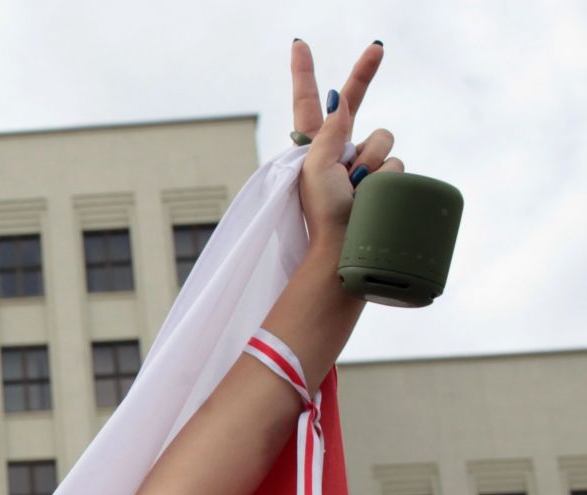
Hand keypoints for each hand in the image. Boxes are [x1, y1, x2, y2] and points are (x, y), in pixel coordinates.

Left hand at [289, 40, 400, 248]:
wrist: (343, 248)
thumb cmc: (322, 212)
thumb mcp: (316, 169)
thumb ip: (328, 133)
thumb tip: (339, 103)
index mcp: (311, 147)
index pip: (308, 102)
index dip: (304, 72)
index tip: (299, 44)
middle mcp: (337, 150)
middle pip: (356, 104)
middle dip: (365, 75)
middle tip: (377, 49)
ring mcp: (362, 163)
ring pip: (382, 138)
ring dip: (370, 162)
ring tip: (354, 189)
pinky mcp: (383, 178)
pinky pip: (396, 160)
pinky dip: (385, 177)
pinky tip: (371, 196)